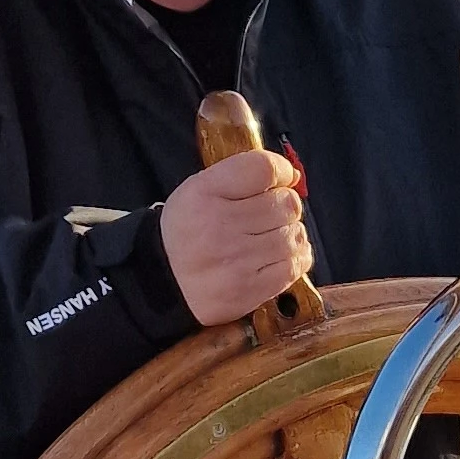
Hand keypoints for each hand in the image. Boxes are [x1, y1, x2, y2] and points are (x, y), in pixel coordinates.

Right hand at [161, 146, 311, 323]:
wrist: (164, 283)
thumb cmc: (187, 233)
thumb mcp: (199, 190)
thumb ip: (242, 174)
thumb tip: (293, 175)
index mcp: (204, 193)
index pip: (263, 169)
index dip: (282, 171)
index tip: (282, 178)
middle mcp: (220, 226)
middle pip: (286, 203)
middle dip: (285, 205)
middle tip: (270, 213)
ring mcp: (236, 261)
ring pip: (294, 235)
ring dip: (290, 232)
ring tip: (272, 236)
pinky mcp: (249, 289)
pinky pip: (294, 266)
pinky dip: (295, 257)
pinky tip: (280, 255)